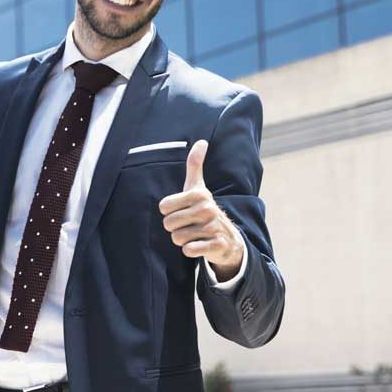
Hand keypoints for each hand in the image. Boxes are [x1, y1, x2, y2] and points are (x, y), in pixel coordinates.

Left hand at [158, 140, 244, 279]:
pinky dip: (190, 250)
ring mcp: (213, 227)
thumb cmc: (205, 210)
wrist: (228, 237)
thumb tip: (201, 141)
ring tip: (194, 234)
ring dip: (182, 240)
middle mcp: (207, 209)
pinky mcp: (216, 245)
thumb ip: (195, 164)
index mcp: (199, 194)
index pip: (163, 207)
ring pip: (177, 238)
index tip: (182, 211)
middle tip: (188, 225)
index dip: (169, 212)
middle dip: (175, 228)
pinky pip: (189, 250)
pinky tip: (200, 245)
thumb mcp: (198, 187)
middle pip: (168, 224)